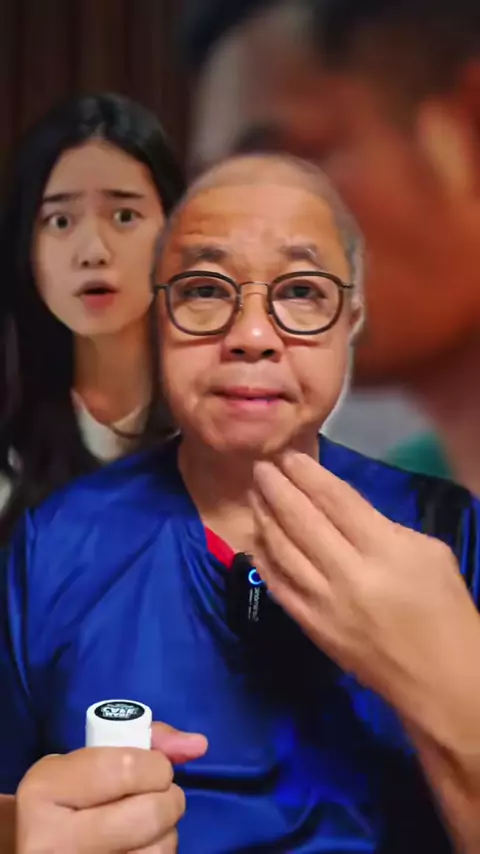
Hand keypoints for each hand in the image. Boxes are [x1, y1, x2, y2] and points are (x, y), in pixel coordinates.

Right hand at [16, 723, 207, 853]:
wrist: (32, 849)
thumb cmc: (67, 795)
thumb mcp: (87, 758)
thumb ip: (144, 741)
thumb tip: (198, 745)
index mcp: (45, 789)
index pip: (125, 769)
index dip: (156, 765)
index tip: (155, 768)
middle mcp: (53, 839)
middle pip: (148, 815)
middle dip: (168, 799)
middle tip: (159, 795)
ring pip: (158, 850)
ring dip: (166, 831)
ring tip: (147, 823)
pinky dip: (158, 851)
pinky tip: (141, 846)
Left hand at [252, 451, 479, 746]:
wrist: (439, 681)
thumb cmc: (443, 609)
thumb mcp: (429, 552)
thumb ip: (384, 526)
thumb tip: (340, 511)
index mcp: (383, 551)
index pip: (335, 501)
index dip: (308, 475)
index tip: (288, 456)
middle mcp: (347, 574)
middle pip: (301, 521)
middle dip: (276, 489)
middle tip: (260, 467)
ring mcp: (323, 604)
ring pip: (281, 551)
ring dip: (264, 518)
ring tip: (254, 494)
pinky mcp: (310, 627)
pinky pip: (277, 585)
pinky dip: (262, 557)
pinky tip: (254, 538)